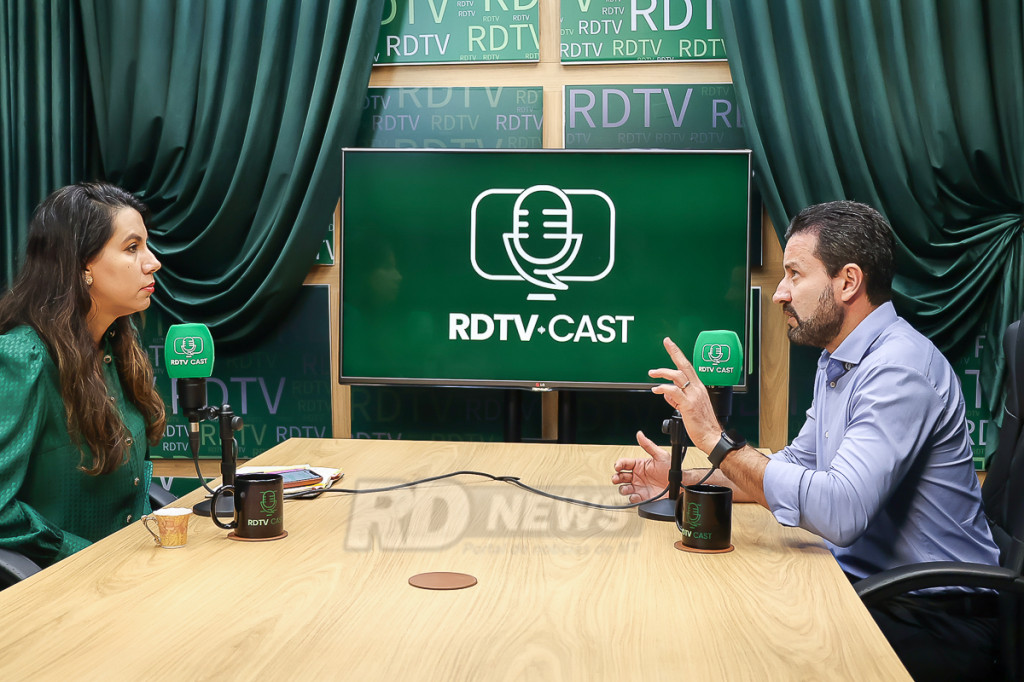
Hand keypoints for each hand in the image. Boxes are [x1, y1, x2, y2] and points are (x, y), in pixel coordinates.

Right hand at [611, 431, 670, 502]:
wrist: (680, 483)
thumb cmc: (671, 469)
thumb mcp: (660, 455)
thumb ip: (648, 445)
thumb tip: (640, 434)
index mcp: (639, 465)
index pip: (624, 463)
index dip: (619, 464)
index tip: (618, 466)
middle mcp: (637, 476)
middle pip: (621, 476)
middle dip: (616, 477)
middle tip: (616, 478)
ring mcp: (639, 487)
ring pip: (624, 488)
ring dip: (623, 488)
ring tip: (627, 488)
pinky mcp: (643, 497)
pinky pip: (633, 499)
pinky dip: (632, 498)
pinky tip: (635, 495)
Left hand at [649, 337, 720, 453]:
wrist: (711, 437)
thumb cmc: (702, 424)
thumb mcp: (688, 408)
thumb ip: (678, 398)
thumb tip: (666, 393)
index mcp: (698, 388)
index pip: (688, 367)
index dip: (679, 354)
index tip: (671, 344)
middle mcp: (697, 389)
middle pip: (684, 366)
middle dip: (674, 352)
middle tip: (666, 344)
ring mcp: (693, 396)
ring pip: (678, 376)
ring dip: (663, 372)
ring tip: (652, 374)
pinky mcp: (689, 405)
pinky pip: (674, 391)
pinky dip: (663, 388)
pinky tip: (656, 390)